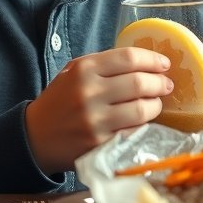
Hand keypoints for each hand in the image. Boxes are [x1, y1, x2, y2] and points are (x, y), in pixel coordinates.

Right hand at [25, 45, 172, 174]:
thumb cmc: (60, 101)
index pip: (128, 58)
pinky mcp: (101, 145)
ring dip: (156, 105)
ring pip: (141, 109)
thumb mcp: (74, 73)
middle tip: (166, 85)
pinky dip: (145, 125)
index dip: (152, 59)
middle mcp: (89, 92)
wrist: (36, 136)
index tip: (164, 64)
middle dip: (159, 83)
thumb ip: (105, 65)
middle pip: (139, 82)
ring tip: (156, 102)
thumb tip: (145, 63)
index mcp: (84, 69)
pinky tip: (144, 121)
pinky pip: (135, 132)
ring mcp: (95, 121)